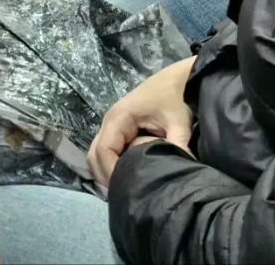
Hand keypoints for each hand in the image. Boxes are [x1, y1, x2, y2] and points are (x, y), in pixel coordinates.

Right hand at [88, 56, 195, 187]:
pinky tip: (127, 175)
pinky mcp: (118, 128)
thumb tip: (180, 174)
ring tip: (126, 186)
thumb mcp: (179, 123)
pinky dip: (111, 164)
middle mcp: (110, 121)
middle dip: (106, 175)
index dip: (110, 172)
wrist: (177, 80)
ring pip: (97, 154)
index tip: (126, 189)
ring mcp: (112, 124)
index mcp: (119, 118)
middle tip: (124, 193)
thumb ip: (178, 147)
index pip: (103, 151)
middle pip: (94, 155)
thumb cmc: (175, 99)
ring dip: (107, 171)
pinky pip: (106, 150)